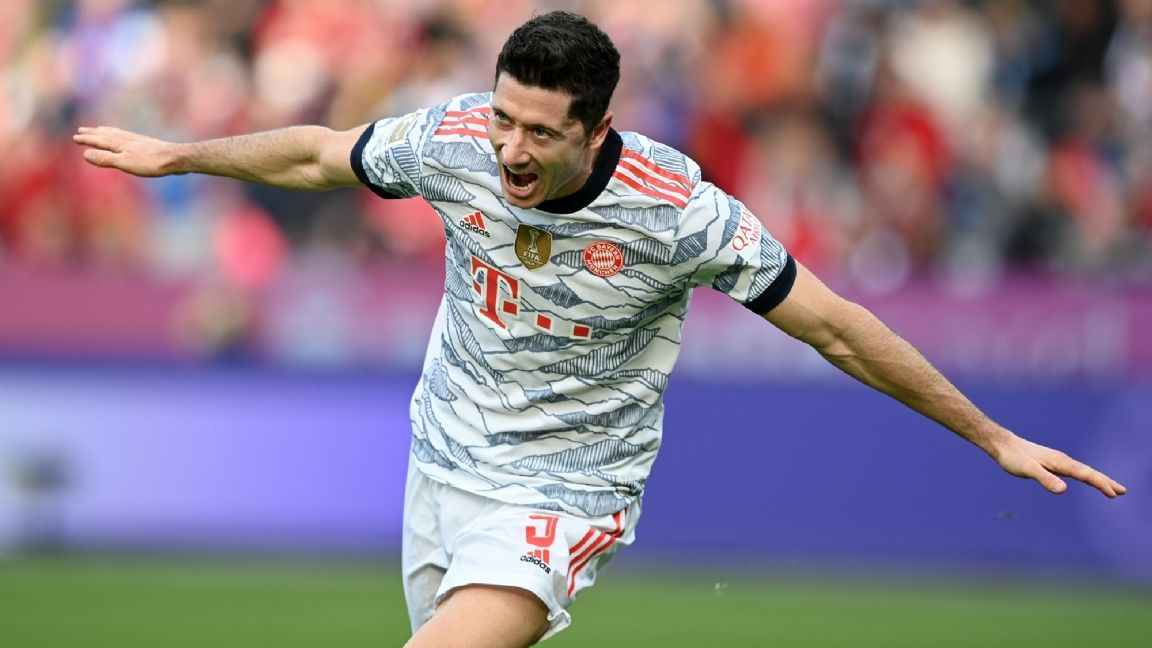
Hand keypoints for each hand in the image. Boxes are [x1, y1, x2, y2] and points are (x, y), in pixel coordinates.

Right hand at [72, 126, 181, 176]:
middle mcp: (128, 139)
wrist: (176, 158)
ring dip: (107, 132)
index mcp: (120, 144)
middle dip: (94, 133)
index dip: (87, 139)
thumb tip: (85, 154)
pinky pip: (129, 136)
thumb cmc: (151, 163)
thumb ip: (106, 159)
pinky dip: (121, 135)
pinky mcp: (148, 144)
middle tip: (82, 129)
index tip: (75, 137)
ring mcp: (138, 141)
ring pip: (118, 134)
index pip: (99, 140)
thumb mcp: (125, 163)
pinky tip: (126, 138)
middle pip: (107, 135)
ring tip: (100, 129)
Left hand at [992, 434, 1126, 497]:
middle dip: (1106, 482)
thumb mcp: (1028, 470)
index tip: (1115, 494)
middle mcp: (1063, 460)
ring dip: (1098, 479)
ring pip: (1083, 470)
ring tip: (1110, 488)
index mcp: (1061, 463)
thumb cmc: (1013, 457)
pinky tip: (1085, 478)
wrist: (1002, 444)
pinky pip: (1074, 469)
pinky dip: (1086, 475)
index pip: (1086, 474)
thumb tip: (1063, 490)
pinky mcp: (1051, 462)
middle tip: (1123, 491)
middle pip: (1089, 472)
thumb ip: (1045, 479)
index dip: (1101, 484)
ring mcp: (1058, 460)